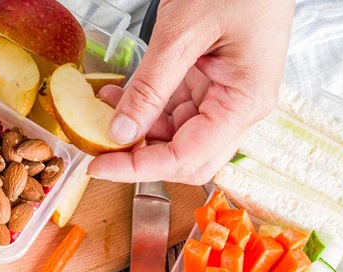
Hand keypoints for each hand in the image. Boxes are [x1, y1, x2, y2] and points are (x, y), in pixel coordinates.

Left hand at [89, 0, 293, 184]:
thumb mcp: (183, 32)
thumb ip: (151, 85)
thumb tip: (121, 131)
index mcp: (244, 102)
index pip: (186, 158)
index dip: (139, 168)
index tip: (99, 166)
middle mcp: (240, 106)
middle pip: (186, 157)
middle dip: (140, 157)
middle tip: (98, 147)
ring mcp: (227, 94)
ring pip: (177, 136)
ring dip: (139, 132)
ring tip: (101, 112)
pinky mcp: (213, 81)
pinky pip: (176, 108)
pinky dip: (146, 108)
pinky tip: (119, 98)